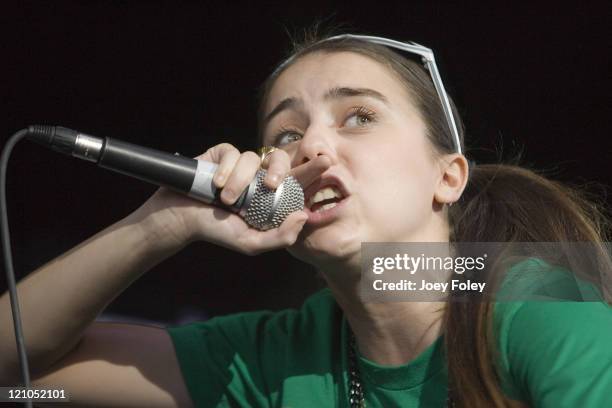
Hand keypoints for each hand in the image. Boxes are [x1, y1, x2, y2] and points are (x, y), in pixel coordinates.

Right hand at [132, 143, 329, 254]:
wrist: (182, 219)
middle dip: (281, 168)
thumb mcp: (252, 242)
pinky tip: (216, 186)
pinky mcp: (223, 155)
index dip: (312, 170)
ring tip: (226, 200)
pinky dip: (226, 170)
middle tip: (274, 184)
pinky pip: (233, 153)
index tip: (328, 162)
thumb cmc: (217, 231)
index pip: (297, 181)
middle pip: (280, 160)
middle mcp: (259, 177)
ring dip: (240, 182)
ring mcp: (242, 165)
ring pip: (253, 159)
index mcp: (271, 197)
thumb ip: (280, 236)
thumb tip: (303, 216)